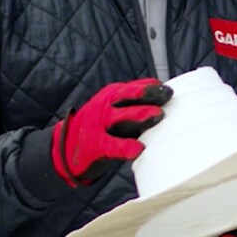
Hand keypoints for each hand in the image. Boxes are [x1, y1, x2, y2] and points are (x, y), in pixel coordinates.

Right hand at [50, 78, 171, 186]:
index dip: (152, 87)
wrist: (67, 149)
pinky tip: (138, 149)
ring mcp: (99, 125)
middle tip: (167, 95)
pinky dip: (124, 147)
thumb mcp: (115, 111)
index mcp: (112, 97)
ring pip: (121, 117)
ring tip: (158, 115)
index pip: (134, 88)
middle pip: (127, 98)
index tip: (169, 89)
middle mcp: (106, 107)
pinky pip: (112, 146)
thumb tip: (165, 97)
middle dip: (148, 95)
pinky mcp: (96, 146)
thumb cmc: (100, 129)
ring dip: (140, 115)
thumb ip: (136, 106)